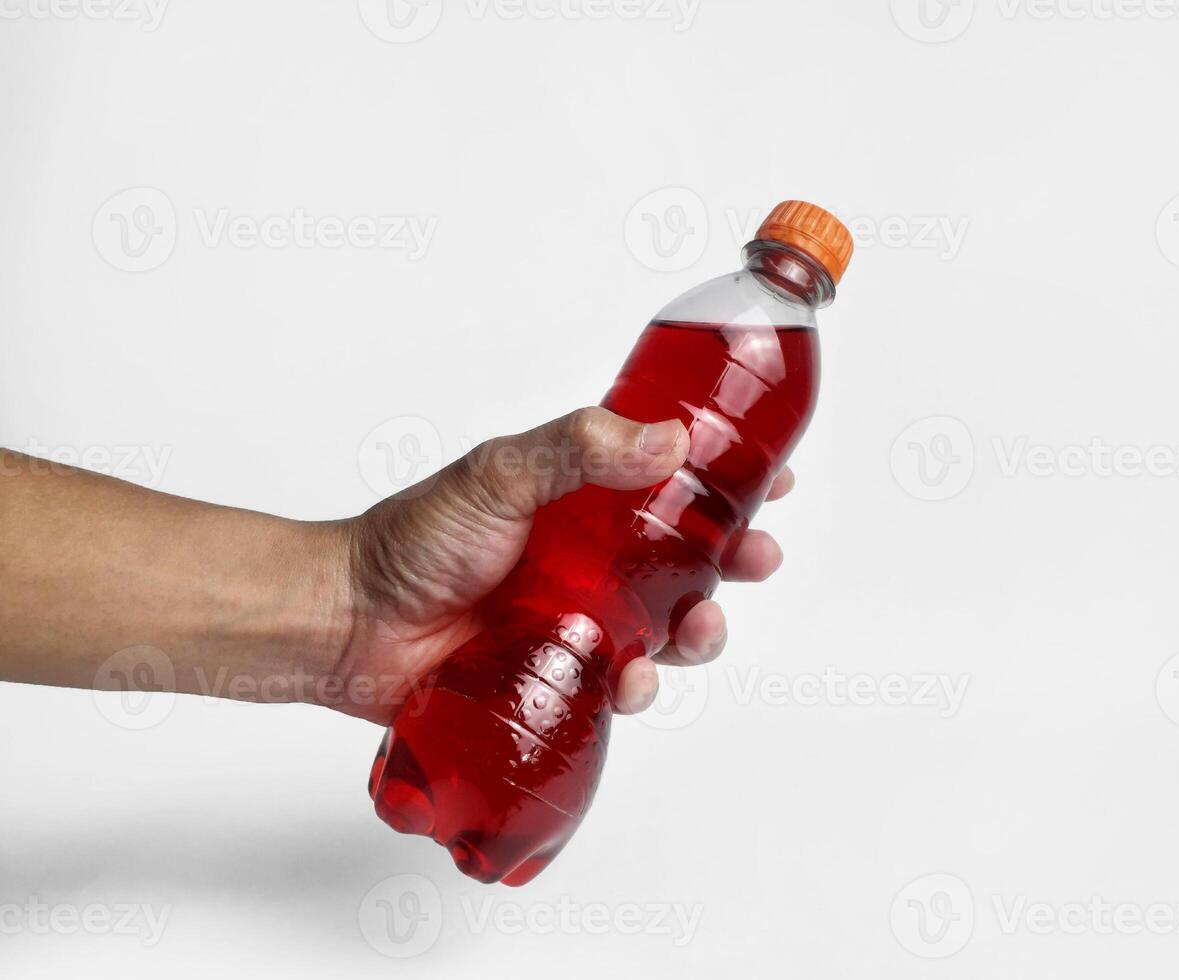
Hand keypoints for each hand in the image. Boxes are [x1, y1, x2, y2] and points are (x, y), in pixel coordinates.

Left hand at [331, 407, 792, 724]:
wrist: (350, 624)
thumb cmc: (414, 540)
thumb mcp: (497, 475)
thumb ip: (577, 450)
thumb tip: (668, 441)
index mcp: (580, 496)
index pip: (669, 479)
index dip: (726, 481)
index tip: (774, 480)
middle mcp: (587, 554)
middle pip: (686, 555)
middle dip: (733, 559)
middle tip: (755, 558)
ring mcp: (578, 615)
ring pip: (666, 624)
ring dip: (698, 628)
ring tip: (699, 629)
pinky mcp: (563, 673)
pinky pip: (621, 683)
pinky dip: (638, 686)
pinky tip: (631, 683)